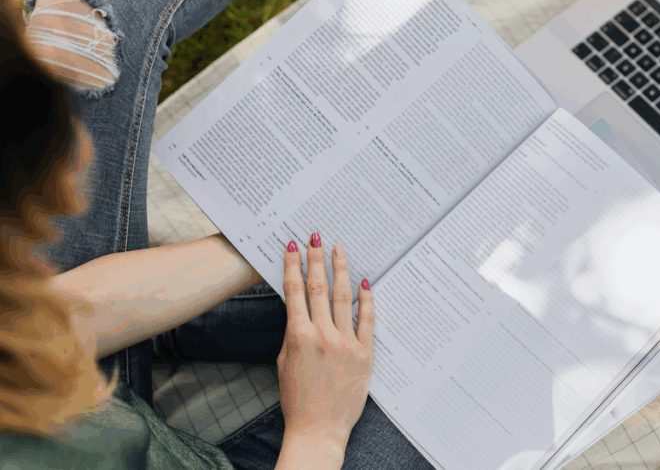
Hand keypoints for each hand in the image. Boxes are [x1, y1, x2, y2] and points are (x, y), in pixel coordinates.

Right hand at [276, 233, 373, 466]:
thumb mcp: (286, 362)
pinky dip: (366, 299)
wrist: (318, 429)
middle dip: (316, 258)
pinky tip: (365, 282)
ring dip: (340, 270)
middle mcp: (322, 336)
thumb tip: (299, 308)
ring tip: (339, 249)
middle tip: (315, 236)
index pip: (294, 292)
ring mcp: (345, 343)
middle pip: (319, 288)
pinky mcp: (364, 353)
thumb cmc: (298, 399)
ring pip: (343, 297)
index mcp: (298, 337)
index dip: (292, 266)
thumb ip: (294, 333)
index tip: (292, 246)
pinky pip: (367, 320)